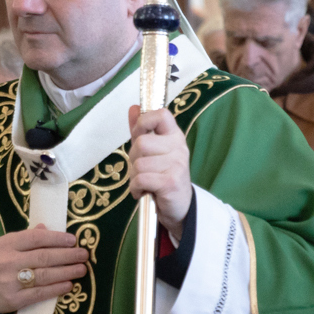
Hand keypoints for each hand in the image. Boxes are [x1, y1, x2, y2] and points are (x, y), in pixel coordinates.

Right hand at [0, 225, 89, 313]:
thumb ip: (25, 237)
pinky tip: (69, 285)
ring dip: (66, 272)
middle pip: (43, 257)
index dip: (56, 238)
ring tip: (81, 269)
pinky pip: (39, 293)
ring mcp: (9, 282)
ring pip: (44, 275)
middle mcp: (7, 262)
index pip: (35, 238)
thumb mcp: (3, 245)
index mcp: (5, 244)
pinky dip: (56, 289)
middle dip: (67, 256)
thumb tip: (46, 228)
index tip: (73, 240)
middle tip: (84, 255)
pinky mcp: (13, 300)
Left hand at [127, 105, 192, 239]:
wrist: (179, 206)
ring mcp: (177, 164)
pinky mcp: (171, 182)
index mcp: (174, 136)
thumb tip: (133, 107)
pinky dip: (135, 188)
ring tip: (145, 182)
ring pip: (139, 163)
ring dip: (134, 176)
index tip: (139, 135)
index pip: (161, 114)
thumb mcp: (152, 151)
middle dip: (134, 158)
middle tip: (142, 169)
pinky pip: (141, 179)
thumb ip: (141, 130)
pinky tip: (144, 191)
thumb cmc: (162, 176)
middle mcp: (178, 147)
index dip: (144, 122)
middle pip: (141, 143)